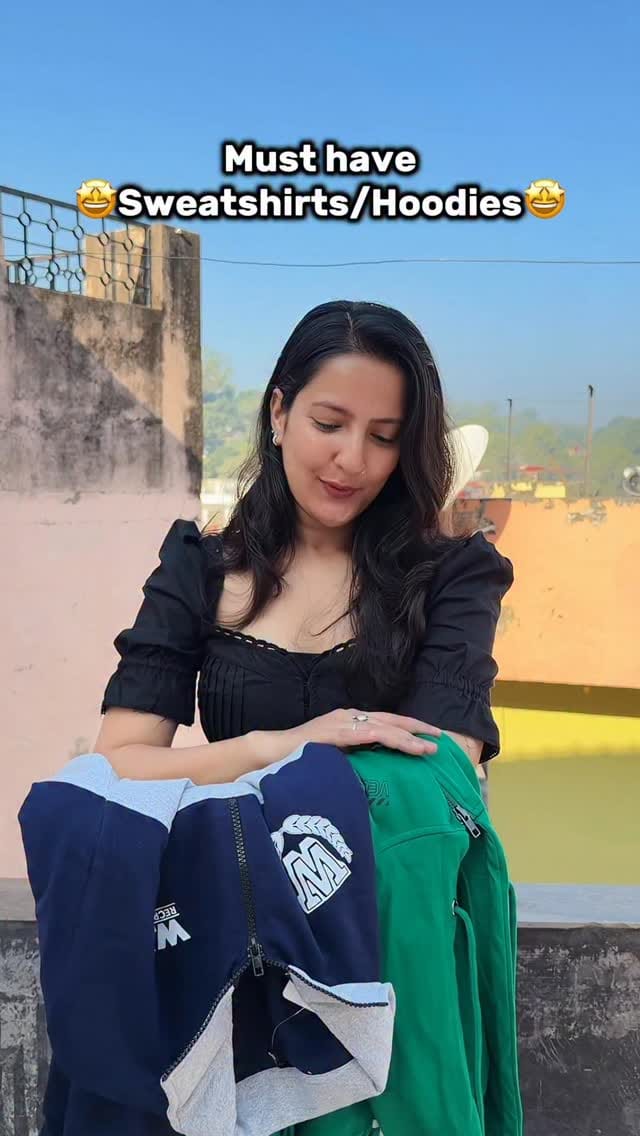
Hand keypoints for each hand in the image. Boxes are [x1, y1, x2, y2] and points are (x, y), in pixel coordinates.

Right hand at [253, 709, 442, 767]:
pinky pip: (367, 734)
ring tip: (428, 747)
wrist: (273, 750)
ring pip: (383, 727)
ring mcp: (342, 721)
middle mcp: (349, 716)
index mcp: (350, 720)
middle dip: (417, 728)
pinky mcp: (336, 732)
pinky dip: (388, 739)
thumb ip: (353, 755)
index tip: (430, 736)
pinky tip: (403, 745)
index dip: (409, 727)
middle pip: (391, 720)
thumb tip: (377, 768)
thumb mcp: (334, 754)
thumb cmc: (302, 756)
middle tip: (440, 737)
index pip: (386, 721)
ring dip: (408, 737)